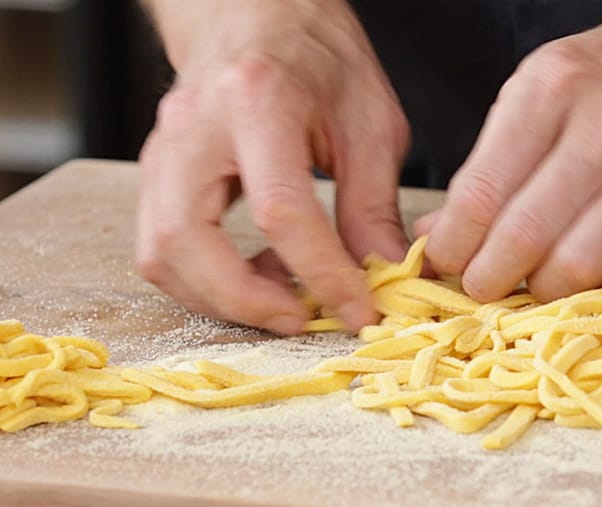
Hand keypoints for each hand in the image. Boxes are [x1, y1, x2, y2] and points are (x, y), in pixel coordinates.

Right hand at [137, 0, 409, 333]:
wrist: (255, 12)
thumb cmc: (317, 56)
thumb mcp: (369, 119)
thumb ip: (373, 200)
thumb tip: (384, 272)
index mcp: (257, 100)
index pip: (280, 209)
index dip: (321, 273)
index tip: (357, 310)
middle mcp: (194, 127)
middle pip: (186, 240)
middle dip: (246, 302)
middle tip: (304, 320)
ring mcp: (162, 150)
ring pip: (159, 253)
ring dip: (220, 299)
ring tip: (285, 300)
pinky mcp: (155, 172)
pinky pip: (161, 247)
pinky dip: (206, 281)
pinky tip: (259, 276)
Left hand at [420, 0, 601, 301]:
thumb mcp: (553, 83)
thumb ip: (495, 156)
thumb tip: (439, 229)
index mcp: (555, 87)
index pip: (481, 192)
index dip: (451, 244)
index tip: (442, 262)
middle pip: (522, 239)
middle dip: (486, 279)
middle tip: (479, 287)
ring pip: (574, 269)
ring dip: (540, 292)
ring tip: (531, 283)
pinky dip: (597, 286)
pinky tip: (587, 270)